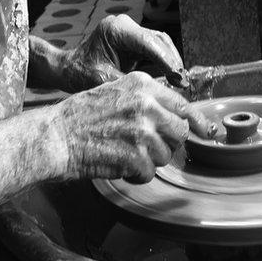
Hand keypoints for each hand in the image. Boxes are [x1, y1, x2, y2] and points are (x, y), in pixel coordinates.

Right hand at [48, 72, 210, 182]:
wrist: (54, 136)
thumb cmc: (80, 117)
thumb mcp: (116, 93)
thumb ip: (147, 101)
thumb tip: (179, 118)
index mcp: (143, 85)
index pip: (183, 105)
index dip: (197, 122)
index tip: (207, 132)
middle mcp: (147, 105)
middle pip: (180, 132)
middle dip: (167, 143)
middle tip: (145, 147)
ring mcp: (143, 131)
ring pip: (166, 155)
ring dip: (149, 160)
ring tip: (122, 152)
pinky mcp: (136, 157)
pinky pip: (149, 173)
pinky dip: (135, 175)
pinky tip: (117, 164)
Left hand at [59, 15, 184, 92]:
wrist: (69, 68)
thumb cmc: (80, 73)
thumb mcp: (104, 80)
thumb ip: (129, 83)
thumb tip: (155, 92)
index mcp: (116, 30)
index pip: (149, 42)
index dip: (167, 60)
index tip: (178, 77)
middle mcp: (125, 25)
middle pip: (159, 40)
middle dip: (172, 61)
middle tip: (183, 83)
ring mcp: (130, 31)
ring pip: (160, 42)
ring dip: (171, 61)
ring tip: (180, 82)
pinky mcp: (133, 39)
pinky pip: (155, 47)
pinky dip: (164, 61)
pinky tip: (172, 77)